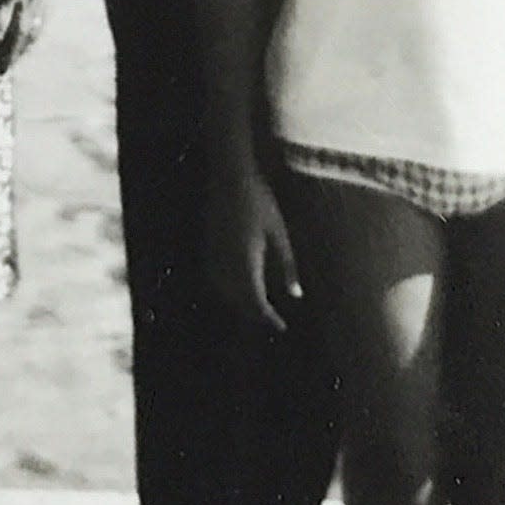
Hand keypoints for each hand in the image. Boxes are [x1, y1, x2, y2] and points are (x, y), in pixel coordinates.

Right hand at [206, 167, 302, 332]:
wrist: (230, 177)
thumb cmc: (261, 202)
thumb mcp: (280, 234)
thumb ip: (287, 266)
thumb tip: (297, 295)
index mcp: (247, 261)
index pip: (255, 301)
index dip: (268, 318)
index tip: (281, 327)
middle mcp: (227, 263)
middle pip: (239, 300)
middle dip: (256, 313)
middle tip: (274, 320)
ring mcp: (214, 256)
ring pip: (226, 292)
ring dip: (241, 302)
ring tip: (259, 306)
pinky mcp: (208, 248)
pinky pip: (217, 278)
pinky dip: (229, 289)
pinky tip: (240, 286)